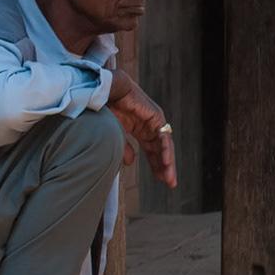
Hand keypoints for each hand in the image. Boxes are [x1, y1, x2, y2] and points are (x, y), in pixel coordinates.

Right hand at [107, 69, 176, 189]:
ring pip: (164, 145)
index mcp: (139, 129)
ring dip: (167, 162)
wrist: (105, 91)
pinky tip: (165, 162)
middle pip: (160, 149)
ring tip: (168, 178)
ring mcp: (153, 120)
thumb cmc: (105, 108)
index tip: (161, 180)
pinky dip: (164, 149)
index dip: (156, 165)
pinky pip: (162, 136)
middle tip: (170, 183)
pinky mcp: (156, 116)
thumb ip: (123, 148)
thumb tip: (131, 164)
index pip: (151, 150)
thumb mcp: (114, 134)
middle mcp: (148, 125)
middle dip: (165, 167)